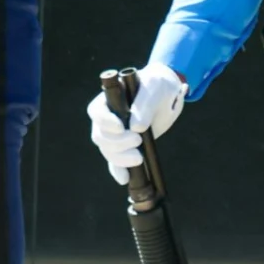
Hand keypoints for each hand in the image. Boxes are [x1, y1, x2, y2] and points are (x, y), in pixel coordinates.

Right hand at [86, 63, 187, 183]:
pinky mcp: (125, 146)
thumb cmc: (158, 85)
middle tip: (137, 140)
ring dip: (119, 157)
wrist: (168, 95)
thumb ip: (144, 105)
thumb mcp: (154, 88)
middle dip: (117, 142)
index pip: (96, 112)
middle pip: (100, 135)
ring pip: (107, 150)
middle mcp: (108, 117)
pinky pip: (115, 162)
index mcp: (109, 99)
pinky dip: (118, 170)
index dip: (104, 121)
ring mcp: (116, 134)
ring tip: (139, 158)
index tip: (121, 127)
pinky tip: (124, 179)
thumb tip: (136, 127)